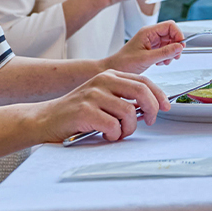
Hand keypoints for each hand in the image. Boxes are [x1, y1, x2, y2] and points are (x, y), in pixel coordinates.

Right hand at [31, 70, 168, 143]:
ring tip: (119, 133)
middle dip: (151, 109)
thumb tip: (149, 109)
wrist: (45, 119)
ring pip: (128, 112)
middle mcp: (103, 81)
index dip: (158, 95)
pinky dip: (113, 135)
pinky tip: (105, 135)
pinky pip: (112, 126)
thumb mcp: (102, 97)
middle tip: (150, 121)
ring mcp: (94, 95)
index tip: (166, 106)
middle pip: (141, 92)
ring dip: (128, 128)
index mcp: (110, 75)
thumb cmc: (77, 112)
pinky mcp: (85, 111)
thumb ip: (122, 98)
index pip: (143, 81)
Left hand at [106, 22, 185, 73]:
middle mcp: (150, 35)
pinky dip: (165, 56)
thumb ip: (164, 53)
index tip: (180, 46)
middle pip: (171, 34)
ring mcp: (151, 42)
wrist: (113, 70)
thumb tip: (179, 47)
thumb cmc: (124, 63)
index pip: (169, 26)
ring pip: (169, 42)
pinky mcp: (150, 49)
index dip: (178, 34)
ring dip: (170, 52)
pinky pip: (164, 49)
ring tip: (165, 61)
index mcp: (148, 32)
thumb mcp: (146, 59)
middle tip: (174, 57)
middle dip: (175, 45)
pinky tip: (160, 63)